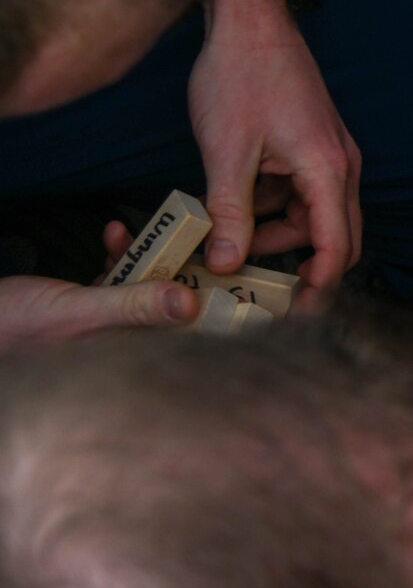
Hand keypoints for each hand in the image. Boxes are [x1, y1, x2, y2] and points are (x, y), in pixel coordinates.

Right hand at [0, 222, 197, 350]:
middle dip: (174, 268)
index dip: (203, 299)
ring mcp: (103, 325)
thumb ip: (134, 307)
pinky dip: (118, 256)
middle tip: (184, 234)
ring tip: (132, 231)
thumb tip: (191, 304)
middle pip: (167, 305)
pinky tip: (113, 234)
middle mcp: (121, 344)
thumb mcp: (82, 313)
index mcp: (127, 356)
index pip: (181, 331)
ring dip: (143, 255)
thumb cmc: (16, 328)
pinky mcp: (85, 308)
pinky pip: (115, 279)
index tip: (218, 265)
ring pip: (141, 286)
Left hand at [188, 0, 361, 305]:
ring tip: (232, 239)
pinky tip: (239, 204)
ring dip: (283, 234)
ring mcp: (332, 152)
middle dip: (305, 266)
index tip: (299, 313)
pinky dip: (279, 207)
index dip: (321, 286)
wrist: (251, 21)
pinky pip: (307, 192)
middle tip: (265, 291)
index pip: (338, 246)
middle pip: (338, 236)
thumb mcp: (226, 152)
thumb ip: (229, 213)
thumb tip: (226, 263)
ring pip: (319, 216)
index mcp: (327, 168)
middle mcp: (341, 163)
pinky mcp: (316, 144)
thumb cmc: (242, 76)